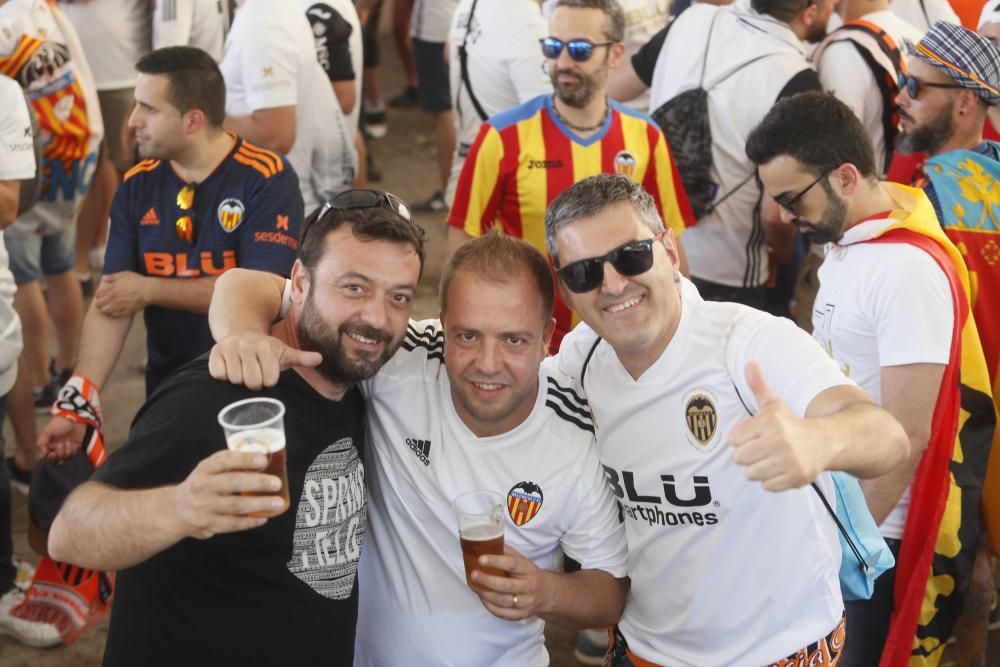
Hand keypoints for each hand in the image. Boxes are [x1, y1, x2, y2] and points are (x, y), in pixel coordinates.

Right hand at [37, 415, 86, 461]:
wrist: (76, 419)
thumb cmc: (60, 423)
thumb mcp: (47, 431)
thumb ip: (41, 443)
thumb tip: (43, 454)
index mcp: (48, 444)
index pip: (46, 457)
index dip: (50, 458)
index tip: (52, 454)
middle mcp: (56, 448)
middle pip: (56, 460)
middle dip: (59, 453)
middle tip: (61, 444)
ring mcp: (66, 449)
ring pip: (65, 458)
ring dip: (67, 451)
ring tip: (69, 441)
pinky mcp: (74, 449)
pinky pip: (73, 456)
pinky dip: (73, 450)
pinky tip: (74, 444)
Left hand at [95, 271, 149, 316]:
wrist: (149, 291)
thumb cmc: (138, 281)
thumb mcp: (125, 274)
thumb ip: (113, 277)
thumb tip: (103, 278)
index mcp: (111, 288)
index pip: (97, 294)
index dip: (99, 295)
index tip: (103, 295)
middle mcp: (112, 297)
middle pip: (98, 304)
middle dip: (100, 303)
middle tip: (105, 302)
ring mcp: (118, 305)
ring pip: (104, 311)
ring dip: (105, 309)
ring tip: (109, 307)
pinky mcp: (125, 311)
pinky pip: (113, 315)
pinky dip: (112, 313)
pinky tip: (116, 310)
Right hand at [171, 449, 285, 539]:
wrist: (175, 511)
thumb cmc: (202, 485)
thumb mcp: (209, 469)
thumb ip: (231, 464)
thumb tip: (265, 460)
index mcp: (204, 469)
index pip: (224, 460)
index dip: (244, 459)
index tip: (263, 459)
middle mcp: (202, 487)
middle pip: (232, 483)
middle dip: (258, 483)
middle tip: (276, 483)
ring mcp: (204, 508)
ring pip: (235, 506)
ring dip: (260, 505)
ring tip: (278, 503)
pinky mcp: (208, 525)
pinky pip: (233, 524)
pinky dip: (250, 521)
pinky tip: (264, 517)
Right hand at [209, 334, 321, 389]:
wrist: (241, 332)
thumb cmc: (266, 350)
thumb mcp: (284, 352)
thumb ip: (301, 357)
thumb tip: (320, 359)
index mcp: (266, 347)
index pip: (269, 380)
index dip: (269, 380)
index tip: (268, 373)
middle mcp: (247, 345)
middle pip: (252, 382)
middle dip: (255, 382)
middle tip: (255, 372)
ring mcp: (229, 348)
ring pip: (235, 379)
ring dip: (239, 379)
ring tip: (243, 369)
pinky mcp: (214, 352)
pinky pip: (219, 374)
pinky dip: (224, 375)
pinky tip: (230, 367)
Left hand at [470, 545, 552, 620]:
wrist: (546, 593)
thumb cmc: (528, 573)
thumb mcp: (522, 560)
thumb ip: (506, 552)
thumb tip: (486, 543)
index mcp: (528, 569)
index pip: (512, 564)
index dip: (496, 561)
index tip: (481, 559)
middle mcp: (529, 587)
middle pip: (507, 586)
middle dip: (488, 581)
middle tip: (474, 575)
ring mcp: (526, 603)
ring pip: (503, 601)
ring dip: (486, 594)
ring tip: (475, 587)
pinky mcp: (521, 615)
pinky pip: (503, 613)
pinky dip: (490, 606)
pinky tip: (483, 598)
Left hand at [728, 362, 828, 490]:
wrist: (826, 442)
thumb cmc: (791, 423)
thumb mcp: (774, 404)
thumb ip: (758, 385)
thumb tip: (749, 363)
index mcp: (771, 421)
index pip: (733, 438)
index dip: (741, 438)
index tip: (754, 435)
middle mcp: (780, 440)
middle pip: (739, 457)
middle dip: (748, 454)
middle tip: (762, 449)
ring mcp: (789, 461)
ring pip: (751, 473)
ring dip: (758, 469)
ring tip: (771, 459)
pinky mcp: (795, 478)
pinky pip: (766, 486)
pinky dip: (771, 480)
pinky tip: (781, 469)